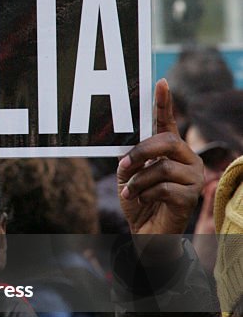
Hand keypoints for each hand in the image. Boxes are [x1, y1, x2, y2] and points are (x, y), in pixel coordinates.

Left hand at [117, 79, 202, 241]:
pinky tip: (142, 201)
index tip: (160, 82)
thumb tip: (126, 150)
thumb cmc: (139, 201)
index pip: (168, 122)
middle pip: (165, 142)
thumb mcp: (129, 176)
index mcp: (171, 150)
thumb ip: (130, 158)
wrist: (147, 234)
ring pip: (161, 167)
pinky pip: (163, 187)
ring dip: (138, 181)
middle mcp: (187, 158)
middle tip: (123, 166)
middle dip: (139, 153)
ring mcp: (193, 176)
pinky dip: (145, 194)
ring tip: (130, 193)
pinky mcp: (192, 196)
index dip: (164, 103)